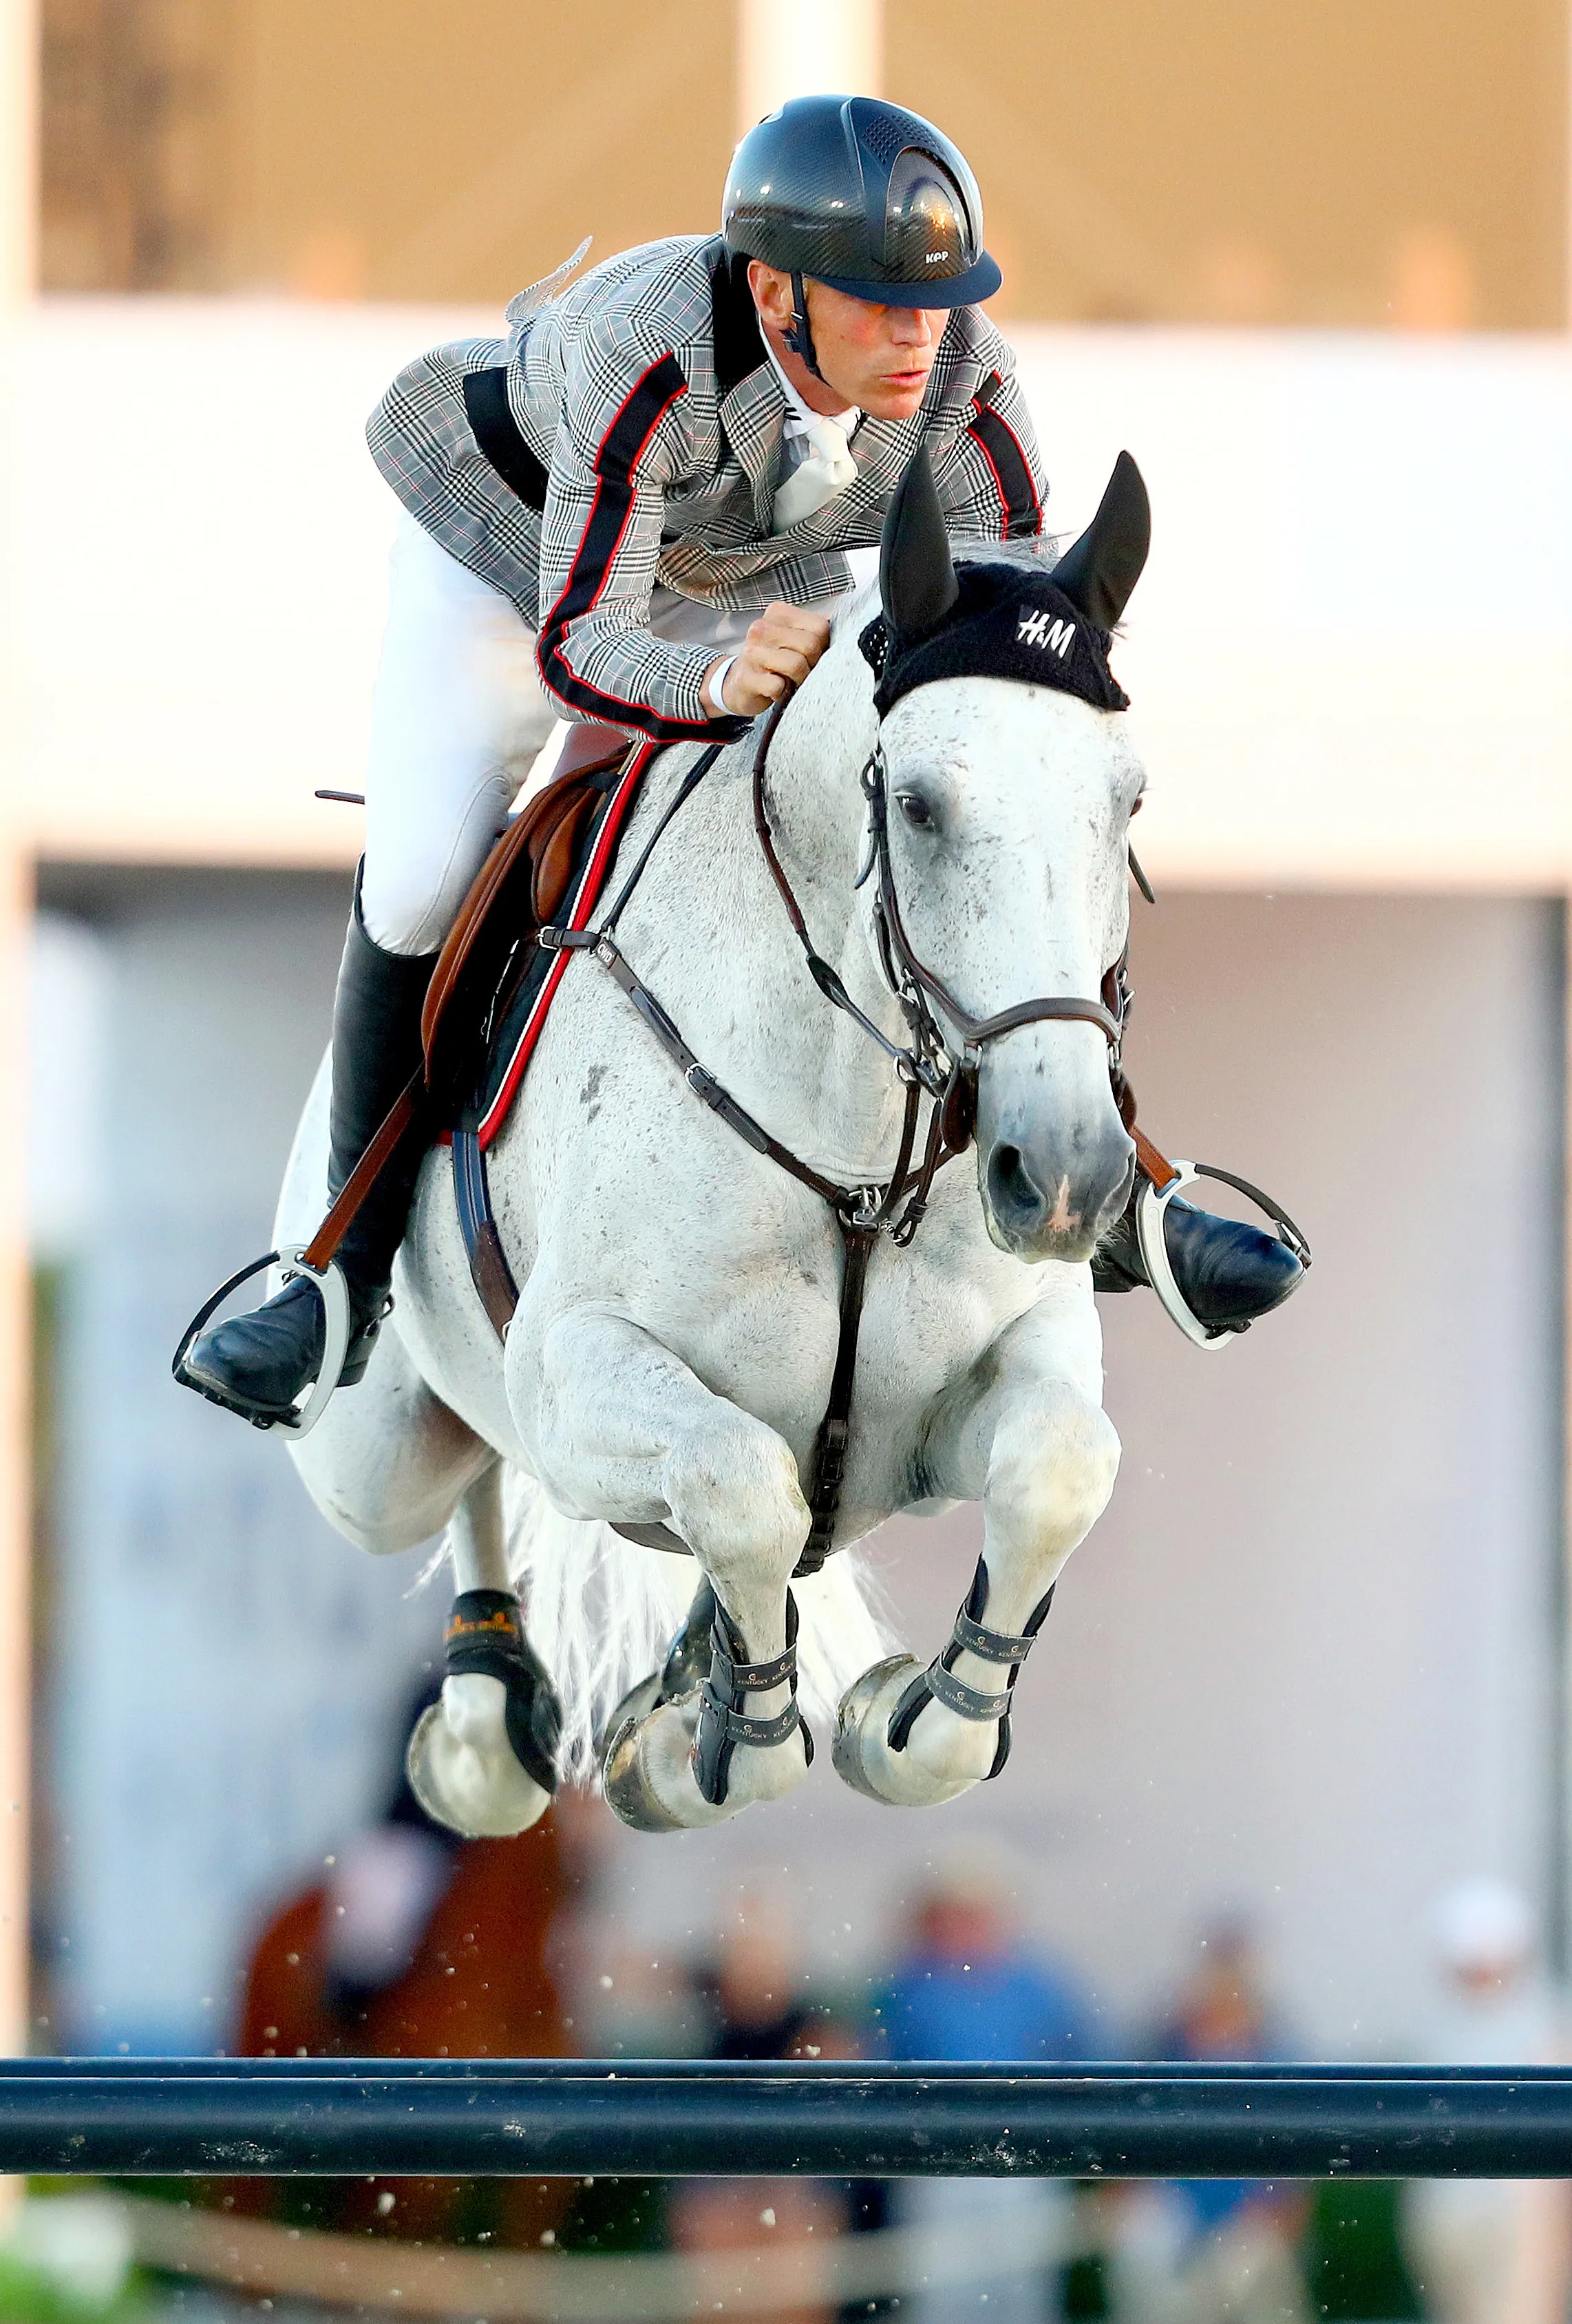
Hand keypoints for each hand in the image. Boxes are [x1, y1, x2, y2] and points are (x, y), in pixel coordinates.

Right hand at [709, 602, 832, 716]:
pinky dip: (782, 693)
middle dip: (811, 664)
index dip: (822, 646)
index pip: (820, 626)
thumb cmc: (772, 662)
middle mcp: (762, 627)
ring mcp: (752, 652)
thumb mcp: (792, 639)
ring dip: (798, 680)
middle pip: (810, 645)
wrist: (738, 684)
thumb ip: (814, 632)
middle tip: (799, 671)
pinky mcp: (747, 677)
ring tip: (787, 680)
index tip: (810, 656)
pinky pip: (778, 686)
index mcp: (778, 613)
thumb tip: (849, 631)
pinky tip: (775, 691)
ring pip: (797, 665)